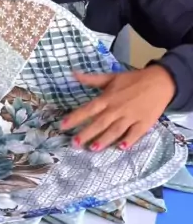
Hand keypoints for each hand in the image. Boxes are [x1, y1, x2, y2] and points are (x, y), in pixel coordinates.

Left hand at [61, 65, 175, 149]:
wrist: (161, 81)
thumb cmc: (134, 79)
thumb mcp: (112, 77)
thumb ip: (92, 79)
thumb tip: (73, 74)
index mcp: (108, 98)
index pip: (88, 109)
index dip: (75, 117)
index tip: (62, 126)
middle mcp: (117, 109)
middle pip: (99, 123)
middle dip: (86, 134)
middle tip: (74, 144)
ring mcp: (131, 117)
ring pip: (115, 130)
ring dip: (104, 140)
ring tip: (92, 149)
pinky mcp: (144, 123)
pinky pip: (135, 134)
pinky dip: (129, 140)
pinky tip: (121, 148)